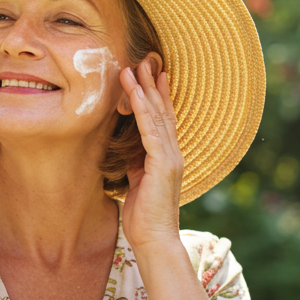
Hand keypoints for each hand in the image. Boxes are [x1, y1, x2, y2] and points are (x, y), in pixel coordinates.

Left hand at [118, 59, 183, 251]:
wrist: (155, 239)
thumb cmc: (144, 216)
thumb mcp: (137, 180)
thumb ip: (136, 161)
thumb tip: (126, 148)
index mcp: (166, 157)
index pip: (163, 120)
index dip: (158, 96)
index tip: (153, 74)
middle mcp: (172, 153)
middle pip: (163, 111)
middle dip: (153, 84)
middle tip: (146, 60)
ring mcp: (170, 158)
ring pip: (157, 116)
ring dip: (145, 90)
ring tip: (136, 67)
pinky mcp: (163, 164)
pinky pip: (151, 131)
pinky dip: (142, 109)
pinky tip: (135, 93)